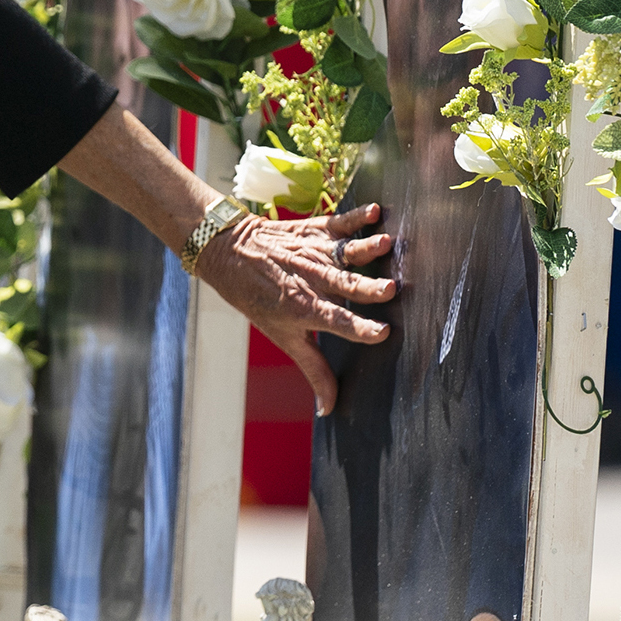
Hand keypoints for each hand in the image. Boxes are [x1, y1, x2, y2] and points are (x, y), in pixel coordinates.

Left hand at [192, 202, 394, 416]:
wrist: (228, 253)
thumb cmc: (258, 299)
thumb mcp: (283, 337)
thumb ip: (313, 370)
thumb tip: (328, 408)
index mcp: (306, 308)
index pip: (337, 322)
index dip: (360, 328)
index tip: (383, 332)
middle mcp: (313, 279)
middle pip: (346, 285)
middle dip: (368, 287)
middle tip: (391, 288)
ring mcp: (315, 252)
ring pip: (346, 251)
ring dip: (368, 248)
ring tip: (387, 244)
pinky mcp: (315, 229)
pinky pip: (341, 222)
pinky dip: (358, 215)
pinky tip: (377, 211)